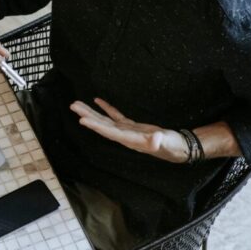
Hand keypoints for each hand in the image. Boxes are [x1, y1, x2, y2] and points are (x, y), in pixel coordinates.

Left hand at [70, 98, 189, 163]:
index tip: (82, 119)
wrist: (177, 147)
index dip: (96, 126)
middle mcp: (124, 136)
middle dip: (87, 115)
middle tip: (73, 106)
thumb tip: (155, 140)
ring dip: (92, 112)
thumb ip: (159, 142)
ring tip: (78, 104)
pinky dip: (107, 109)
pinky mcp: (131, 126)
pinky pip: (116, 116)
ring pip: (105, 120)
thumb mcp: (166, 143)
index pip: (109, 132)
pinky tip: (98, 101)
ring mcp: (126, 131)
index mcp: (129, 139)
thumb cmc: (171, 145)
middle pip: (102, 125)